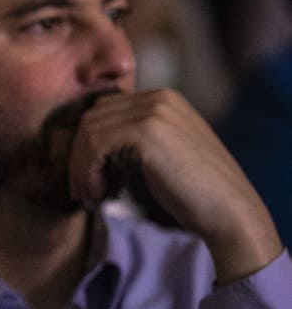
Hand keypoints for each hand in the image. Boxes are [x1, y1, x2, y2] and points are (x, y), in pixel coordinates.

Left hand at [69, 88, 282, 281]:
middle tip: (81, 192)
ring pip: (89, 132)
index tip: (87, 181)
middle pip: (92, 118)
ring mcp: (153, 111)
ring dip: (80, 168)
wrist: (229, 210)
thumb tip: (88, 144)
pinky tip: (98, 194)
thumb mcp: (161, 153)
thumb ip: (133, 138)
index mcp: (163, 99)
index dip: (87, 146)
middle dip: (79, 157)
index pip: (104, 112)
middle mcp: (158, 98)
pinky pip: (95, 145)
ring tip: (89, 198)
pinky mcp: (146, 131)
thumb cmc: (194, 191)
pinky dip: (87, 171)